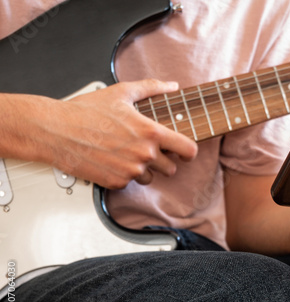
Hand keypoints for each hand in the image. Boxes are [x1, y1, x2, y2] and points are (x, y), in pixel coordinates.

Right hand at [36, 79, 197, 188]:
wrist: (56, 130)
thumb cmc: (87, 110)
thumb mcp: (122, 92)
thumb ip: (151, 88)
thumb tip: (171, 85)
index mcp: (150, 133)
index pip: (188, 150)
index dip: (189, 152)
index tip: (185, 152)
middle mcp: (144, 155)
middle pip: (171, 169)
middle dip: (163, 161)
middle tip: (148, 150)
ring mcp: (130, 171)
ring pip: (150, 177)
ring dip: (143, 169)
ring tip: (125, 153)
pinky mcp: (116, 182)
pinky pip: (129, 183)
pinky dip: (123, 174)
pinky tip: (112, 160)